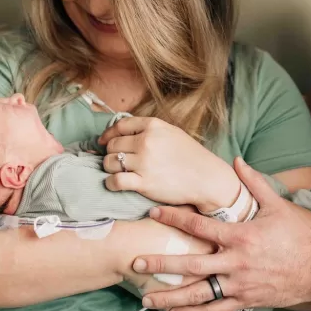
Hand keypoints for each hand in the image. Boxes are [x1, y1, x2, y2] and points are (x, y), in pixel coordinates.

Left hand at [99, 117, 242, 212]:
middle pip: (113, 145)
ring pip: (110, 162)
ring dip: (110, 168)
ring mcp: (144, 162)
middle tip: (116, 161)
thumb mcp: (172, 133)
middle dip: (111, 153)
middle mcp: (147, 141)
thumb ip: (150, 130)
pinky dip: (110, 183)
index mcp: (154, 126)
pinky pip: (115, 181)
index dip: (108, 134)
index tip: (103, 142)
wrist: (207, 178)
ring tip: (118, 172)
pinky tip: (115, 184)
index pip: (120, 126)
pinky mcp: (144, 183)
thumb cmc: (191, 156)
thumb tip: (123, 133)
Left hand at [132, 158, 310, 310]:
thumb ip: (254, 183)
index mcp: (240, 236)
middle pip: (190, 266)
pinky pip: (217, 310)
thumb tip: (237, 160)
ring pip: (198, 296)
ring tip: (147, 301)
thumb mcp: (279, 205)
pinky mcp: (247, 301)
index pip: (199, 227)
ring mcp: (240, 285)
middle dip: (160, 265)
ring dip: (171, 299)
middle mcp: (235, 263)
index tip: (152, 213)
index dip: (173, 219)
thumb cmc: (304, 237)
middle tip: (135, 264)